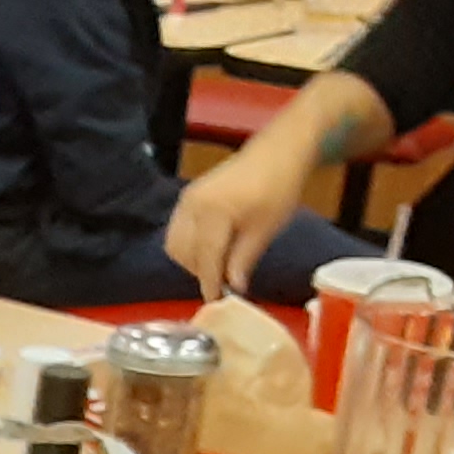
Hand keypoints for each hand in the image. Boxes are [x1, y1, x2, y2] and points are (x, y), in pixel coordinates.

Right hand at [166, 148, 306, 302]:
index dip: (209, 282)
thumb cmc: (278, 188)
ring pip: (176, 244)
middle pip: (183, 253)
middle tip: (223, 280)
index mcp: (213, 212)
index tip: (216, 301)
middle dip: (200, 270)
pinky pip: (178, 230)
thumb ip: (244, 259)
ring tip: (218, 263)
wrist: (275, 153)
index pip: (204, 257)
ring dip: (192, 259)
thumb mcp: (266, 228)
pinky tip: (212, 247)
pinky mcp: (187, 198)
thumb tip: (233, 287)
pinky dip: (190, 245)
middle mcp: (191, 206)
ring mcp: (186, 200)